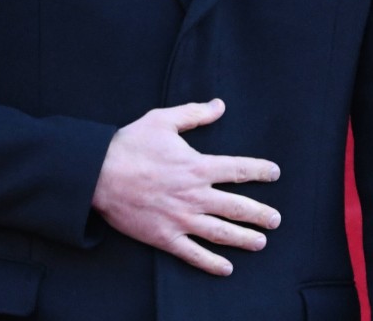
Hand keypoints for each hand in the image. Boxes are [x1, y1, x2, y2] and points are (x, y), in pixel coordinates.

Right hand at [92, 98, 280, 276]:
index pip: (239, 170)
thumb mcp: (163, 120)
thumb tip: (219, 105)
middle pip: (236, 206)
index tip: (275, 173)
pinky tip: (226, 268)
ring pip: (220, 232)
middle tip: (276, 220)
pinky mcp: (164, 236)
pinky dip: (210, 263)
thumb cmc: (129, 145)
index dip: (260, 171)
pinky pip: (192, 254)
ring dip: (244, 238)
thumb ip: (194, 114)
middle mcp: (194, 195)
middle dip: (260, 214)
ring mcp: (180, 218)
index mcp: (197, 166)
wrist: (96, 175)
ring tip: (261, 242)